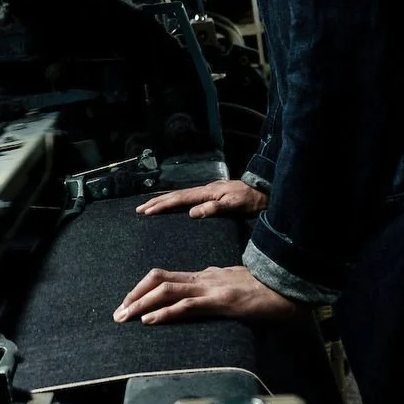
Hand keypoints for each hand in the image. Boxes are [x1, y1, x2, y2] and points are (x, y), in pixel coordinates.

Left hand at [112, 265, 305, 325]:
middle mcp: (205, 278)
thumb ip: (218, 290)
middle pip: (159, 279)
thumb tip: (203, 300)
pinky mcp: (222, 301)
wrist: (291, 288)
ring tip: (125, 317)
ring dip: (141, 304)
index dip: (143, 288)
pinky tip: (150, 320)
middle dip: (134, 295)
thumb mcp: (236, 288)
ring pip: (167, 290)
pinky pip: (188, 305)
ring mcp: (212, 288)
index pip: (166, 277)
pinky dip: (165, 312)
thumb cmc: (268, 291)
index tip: (128, 303)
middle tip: (118, 313)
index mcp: (207, 276)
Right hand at [135, 180, 267, 217]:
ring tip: (148, 208)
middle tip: (139, 210)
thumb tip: (191, 213)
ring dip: (163, 202)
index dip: (161, 205)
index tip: (146, 211)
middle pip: (175, 196)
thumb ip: (213, 208)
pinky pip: (187, 199)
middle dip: (156, 203)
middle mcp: (204, 190)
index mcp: (206, 192)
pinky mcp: (211, 196)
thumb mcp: (234, 205)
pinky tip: (172, 207)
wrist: (264, 193)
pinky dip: (174, 202)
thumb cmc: (250, 200)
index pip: (178, 199)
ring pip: (179, 196)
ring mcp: (207, 192)